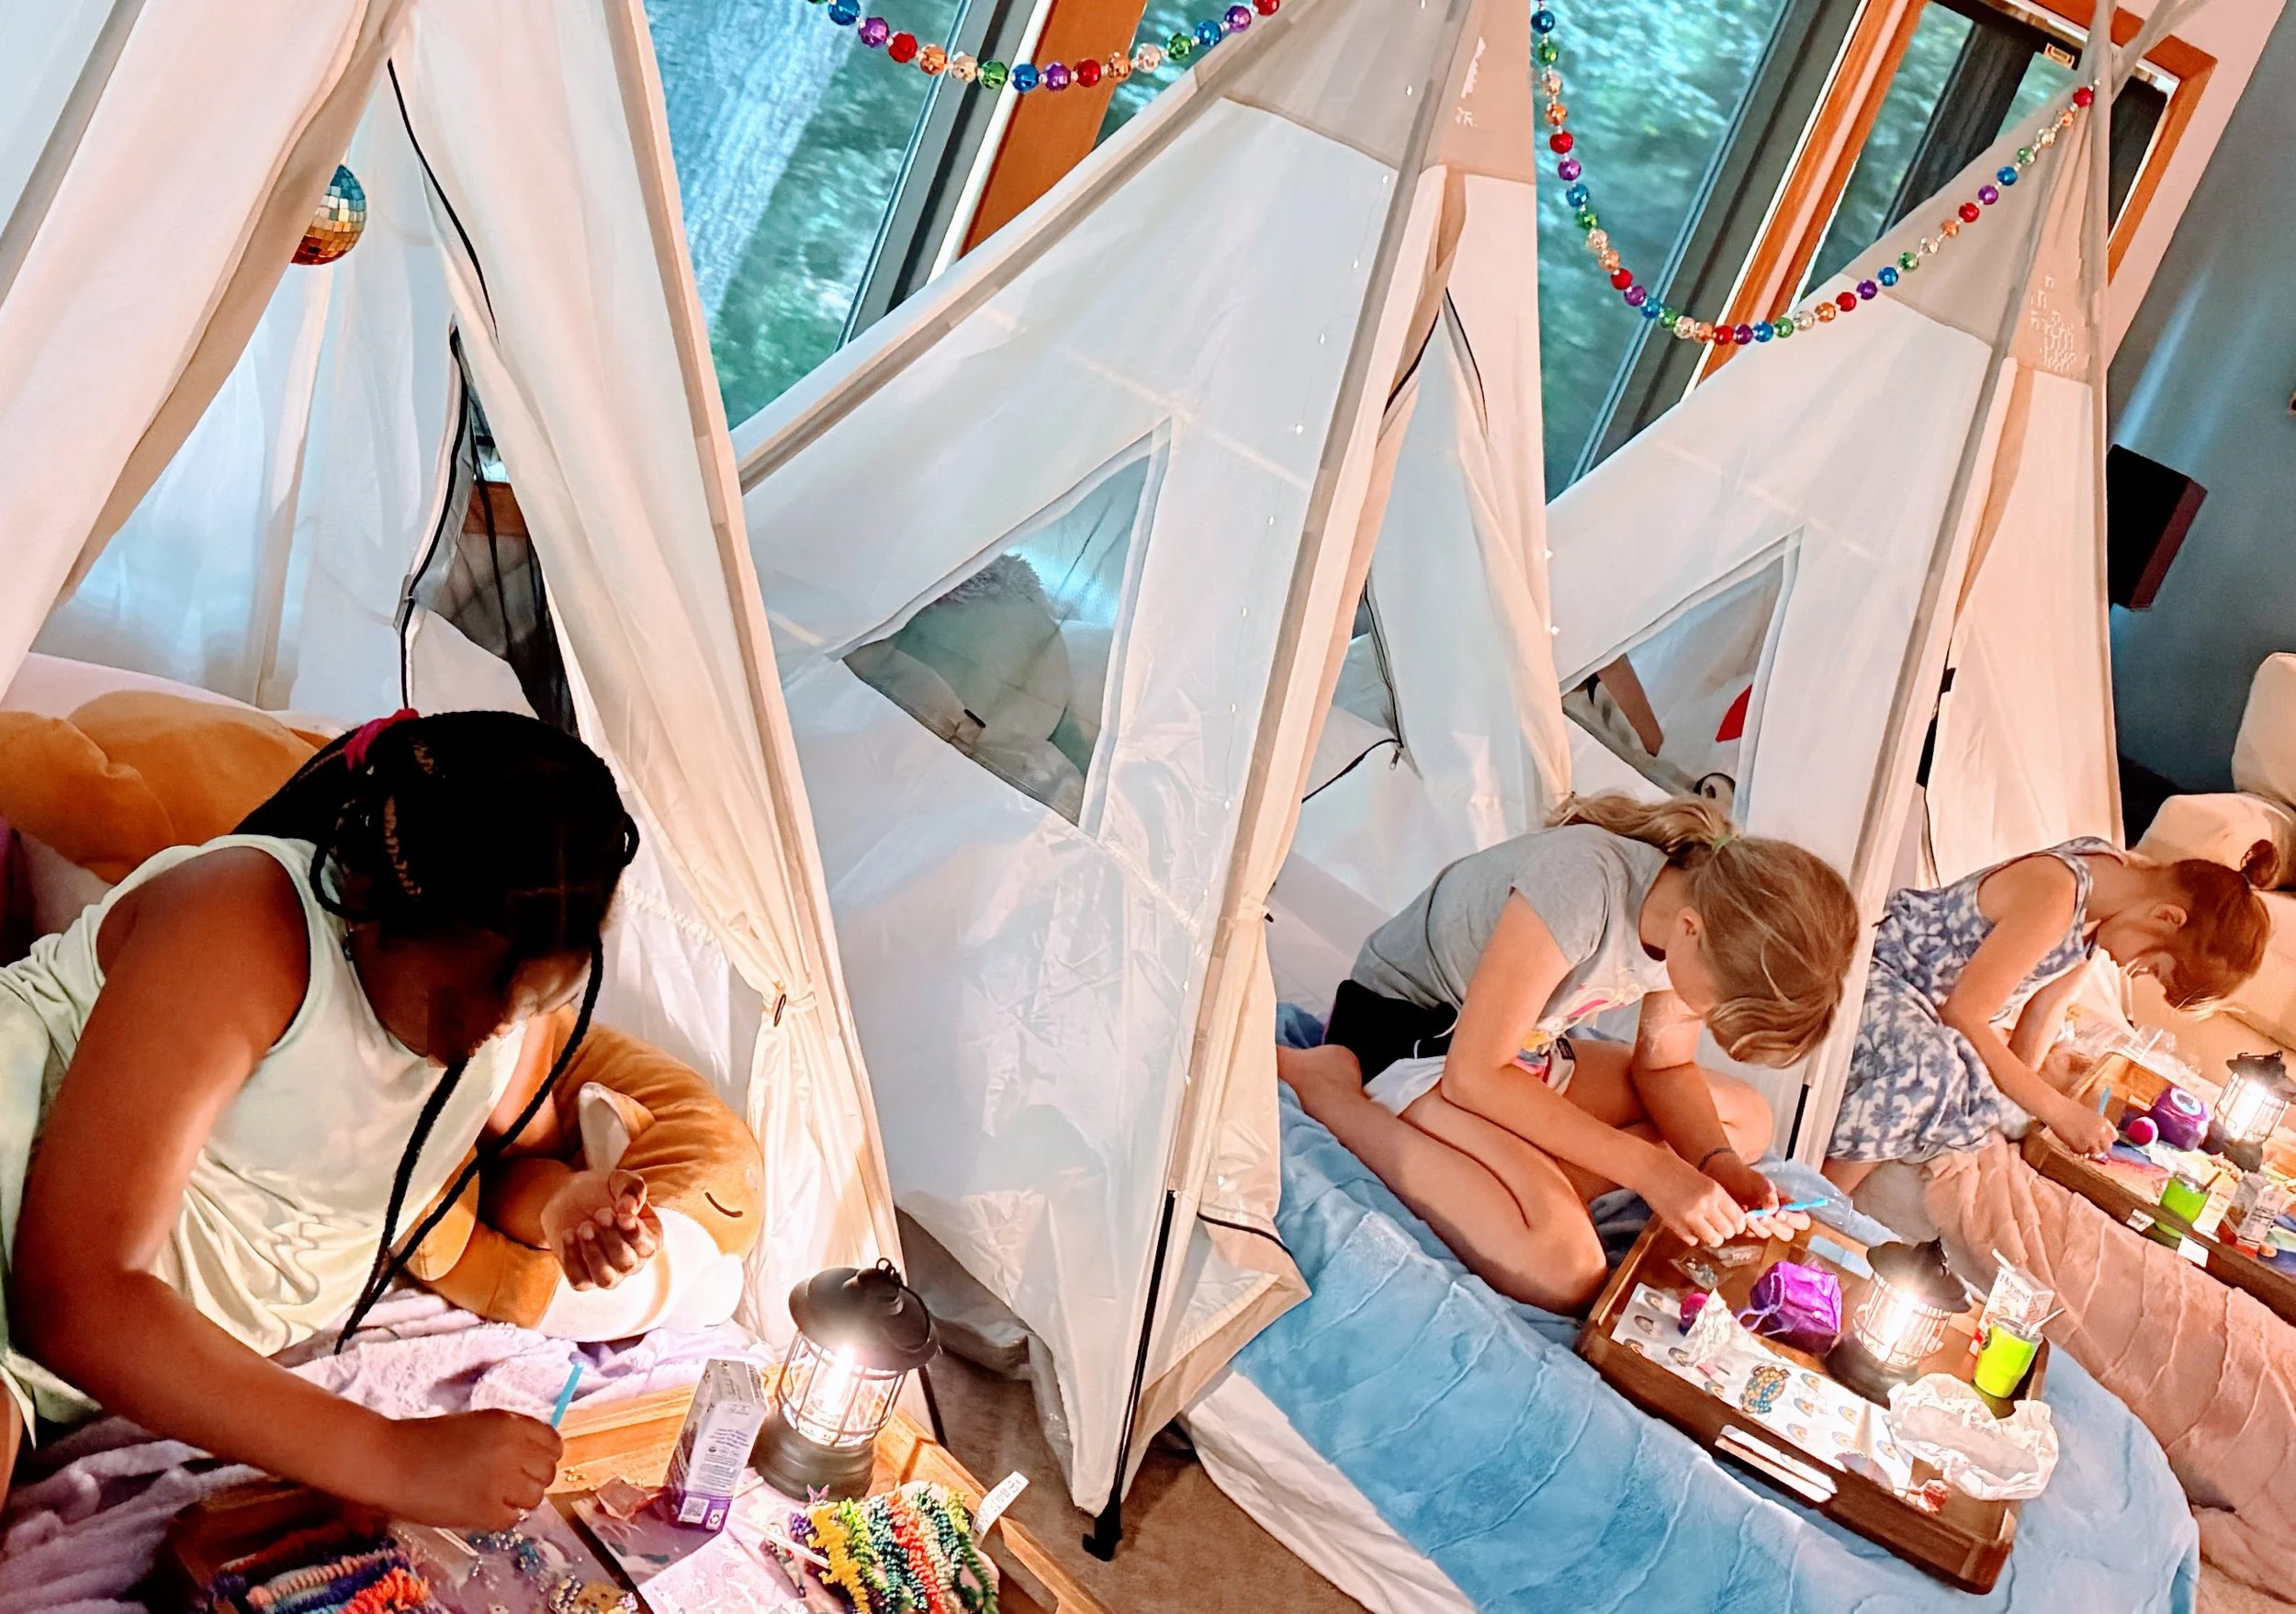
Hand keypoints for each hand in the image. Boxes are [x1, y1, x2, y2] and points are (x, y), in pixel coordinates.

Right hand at [371, 1410, 561, 1529]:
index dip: (544, 1455)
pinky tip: (481, 1509)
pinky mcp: (485, 1511)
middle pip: (547, 1472)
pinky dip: (500, 1517)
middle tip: (509, 1483)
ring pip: (535, 1498)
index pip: (553, 1443)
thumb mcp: (475, 1424)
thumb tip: (531, 1455)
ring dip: (518, 1499)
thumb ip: (506, 1436)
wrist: (388, 1461)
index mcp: (508, 1422)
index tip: (531, 1463)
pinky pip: (512, 1519)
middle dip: (532, 1479)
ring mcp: (501, 1481)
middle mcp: (512, 1449)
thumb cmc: (423, 1440)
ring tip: (493, 1497)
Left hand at [538, 1168, 660, 1290]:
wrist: (569, 1200)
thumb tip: (629, 1208)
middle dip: (612, 1239)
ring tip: (584, 1226)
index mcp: (649, 1239)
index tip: (621, 1215)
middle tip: (600, 1214)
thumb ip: (632, 1188)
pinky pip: (580, 1280)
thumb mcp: (620, 1181)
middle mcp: (632, 1262)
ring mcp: (608, 1274)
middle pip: (627, 1263)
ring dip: (594, 1253)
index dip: (636, 1234)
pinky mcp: (583, 1279)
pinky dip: (573, 1259)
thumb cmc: (602, 1191)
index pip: (649, 1246)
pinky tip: (568, 1234)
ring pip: (606, 1278)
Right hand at [1642, 1151, 1749, 1246]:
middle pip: (1728, 1232)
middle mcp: (1705, 1205)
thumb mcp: (1704, 1180)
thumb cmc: (1676, 1170)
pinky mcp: (1675, 1225)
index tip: (1734, 1225)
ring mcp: (1690, 1217)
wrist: (1649, 1169)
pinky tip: (1688, 1227)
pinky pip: (1693, 1240)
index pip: (1738, 1218)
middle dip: (1725, 1232)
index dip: (1738, 1225)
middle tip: (1718, 1227)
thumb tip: (1732, 1218)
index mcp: (1715, 1191)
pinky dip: (1693, 1237)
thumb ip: (1718, 1198)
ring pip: (1713, 1240)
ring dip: (1711, 1237)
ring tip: (1704, 1229)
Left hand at [1701, 1150, 1810, 1240]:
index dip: (1795, 1221)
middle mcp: (1779, 1219)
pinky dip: (1747, 1228)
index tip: (1780, 1214)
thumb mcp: (1761, 1183)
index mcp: (1788, 1207)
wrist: (1725, 1179)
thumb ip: (1769, 1195)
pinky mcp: (1750, 1230)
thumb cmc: (1747, 1179)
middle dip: (1775, 1226)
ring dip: (1758, 1227)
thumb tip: (1773, 1210)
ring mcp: (1764, 1226)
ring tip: (1748, 1214)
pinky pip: (1752, 1235)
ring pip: (1768, 1235)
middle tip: (1763, 1217)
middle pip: (1787, 1233)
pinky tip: (1741, 1217)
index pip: (1802, 1221)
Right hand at [2045, 1099, 2115, 1158]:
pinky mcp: (2081, 1145)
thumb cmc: (2068, 1108)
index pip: (2114, 1137)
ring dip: (2088, 1149)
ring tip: (2078, 1142)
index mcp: (2104, 1121)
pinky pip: (2081, 1151)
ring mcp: (2092, 1139)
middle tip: (2091, 1146)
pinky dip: (2076, 1148)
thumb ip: (2096, 1126)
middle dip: (2100, 1147)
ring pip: (2094, 1152)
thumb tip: (2098, 1139)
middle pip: (2107, 1147)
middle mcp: (2101, 1131)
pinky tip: (2070, 1141)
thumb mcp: (2088, 1115)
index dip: (2107, 1139)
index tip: (2101, 1141)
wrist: (2056, 1109)